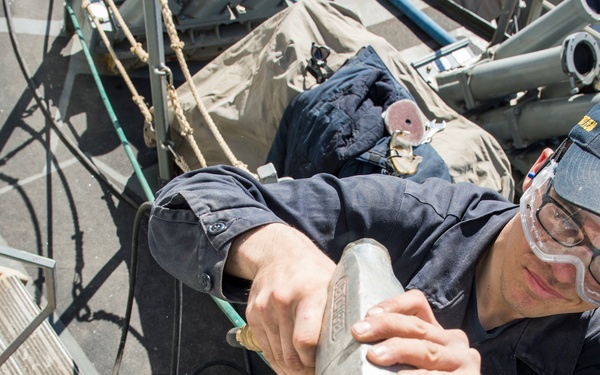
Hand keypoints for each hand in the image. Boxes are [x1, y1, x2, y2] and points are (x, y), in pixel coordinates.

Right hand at [227, 223, 335, 373]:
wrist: (279, 253)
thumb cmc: (313, 271)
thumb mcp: (333, 283)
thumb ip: (339, 311)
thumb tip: (358, 342)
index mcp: (309, 292)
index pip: (306, 340)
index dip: (316, 361)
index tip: (328, 366)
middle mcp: (283, 299)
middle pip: (290, 353)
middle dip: (304, 371)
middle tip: (317, 372)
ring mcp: (264, 307)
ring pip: (277, 356)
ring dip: (291, 369)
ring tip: (305, 369)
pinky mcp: (252, 315)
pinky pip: (265, 349)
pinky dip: (277, 360)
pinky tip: (290, 361)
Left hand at [351, 290, 480, 373]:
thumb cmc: (412, 374)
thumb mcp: (405, 359)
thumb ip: (391, 345)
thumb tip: (356, 334)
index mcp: (436, 331)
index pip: (417, 303)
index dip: (392, 304)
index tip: (368, 314)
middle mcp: (454, 342)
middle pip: (417, 326)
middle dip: (386, 326)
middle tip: (359, 333)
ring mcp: (464, 362)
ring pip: (427, 350)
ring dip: (399, 350)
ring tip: (375, 355)